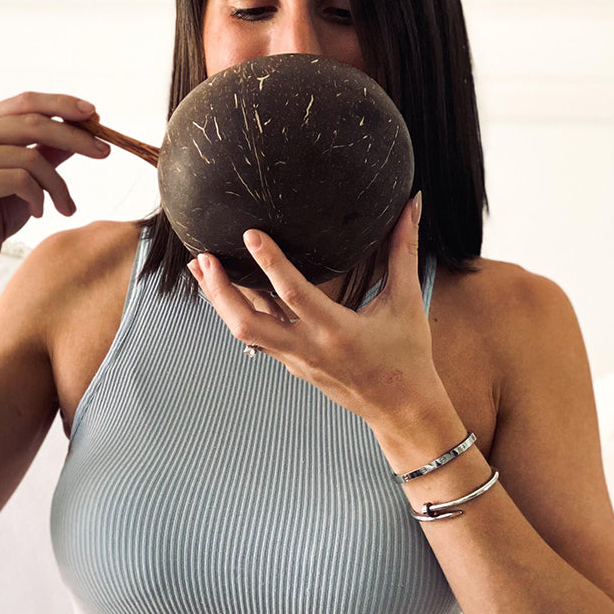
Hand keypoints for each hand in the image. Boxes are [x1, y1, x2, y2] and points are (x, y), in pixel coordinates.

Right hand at [0, 91, 110, 273]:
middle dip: (76, 137)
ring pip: (32, 158)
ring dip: (58, 185)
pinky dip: (39, 198)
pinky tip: (38, 212)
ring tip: (65, 206)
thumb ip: (48, 151)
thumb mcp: (29, 177)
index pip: (27, 101)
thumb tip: (83, 127)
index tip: (95, 114)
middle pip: (34, 123)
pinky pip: (21, 181)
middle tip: (104, 152)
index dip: (62, 105)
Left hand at [188, 194, 445, 429]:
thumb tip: (411, 205)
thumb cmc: (406, 354)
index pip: (293, 294)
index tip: (250, 234)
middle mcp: (308, 348)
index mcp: (337, 330)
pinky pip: (257, 335)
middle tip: (203, 257)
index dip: (269, 262)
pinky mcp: (290, 363)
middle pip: (247, 323)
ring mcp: (294, 359)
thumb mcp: (407, 300)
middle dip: (220, 290)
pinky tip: (225, 289)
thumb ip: (404, 250)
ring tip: (201, 267)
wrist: (399, 408)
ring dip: (219, 300)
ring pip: (244, 331)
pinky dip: (238, 310)